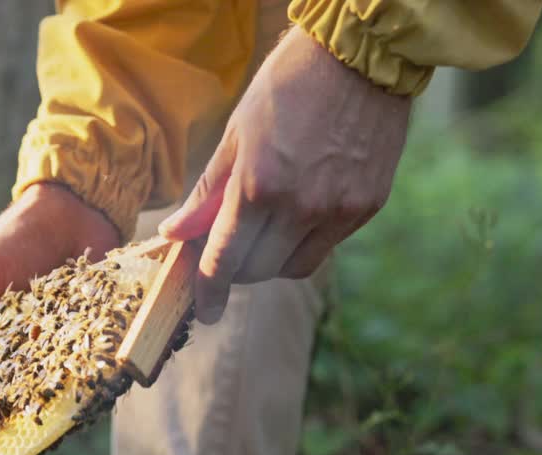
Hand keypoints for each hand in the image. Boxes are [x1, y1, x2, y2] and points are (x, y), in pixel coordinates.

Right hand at [0, 183, 119, 390]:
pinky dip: (85, 374)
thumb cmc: (14, 239)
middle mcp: (13, 345)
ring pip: (45, 382)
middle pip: (5, 389)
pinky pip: (84, 364)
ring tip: (53, 409)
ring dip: (48, 393)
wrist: (73, 210)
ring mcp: (50, 342)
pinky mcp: (85, 336)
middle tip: (14, 425)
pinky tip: (89, 387)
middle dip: (9, 406)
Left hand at [158, 28, 411, 323]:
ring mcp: (338, 210)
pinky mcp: (366, 207)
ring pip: (294, 267)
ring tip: (265, 228)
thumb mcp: (237, 133)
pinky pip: (326, 246)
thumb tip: (175, 233)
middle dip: (236, 270)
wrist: (360, 57)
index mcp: (258, 186)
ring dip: (271, 260)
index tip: (203, 310)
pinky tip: (299, 211)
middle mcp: (300, 207)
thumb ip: (207, 191)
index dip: (208, 290)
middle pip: (257, 271)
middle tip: (228, 251)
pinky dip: (304, 242)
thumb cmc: (289, 85)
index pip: (224, 260)